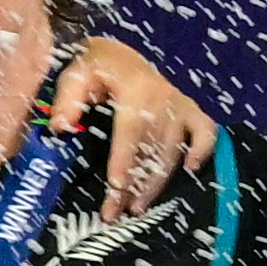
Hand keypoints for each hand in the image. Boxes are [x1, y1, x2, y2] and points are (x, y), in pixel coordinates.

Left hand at [50, 35, 212, 213]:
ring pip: (173, 150)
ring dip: (157, 181)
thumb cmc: (95, 66)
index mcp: (135, 88)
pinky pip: (206, 131)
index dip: (125, 159)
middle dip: (135, 183)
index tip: (117, 185)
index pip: (131, 130)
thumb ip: (67, 99)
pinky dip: (202, 150)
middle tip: (118, 211)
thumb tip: (60, 126)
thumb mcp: (76, 74)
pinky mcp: (190, 109)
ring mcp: (180, 104)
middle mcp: (163, 97)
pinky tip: (191, 169)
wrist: (120, 54)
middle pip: (151, 148)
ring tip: (138, 207)